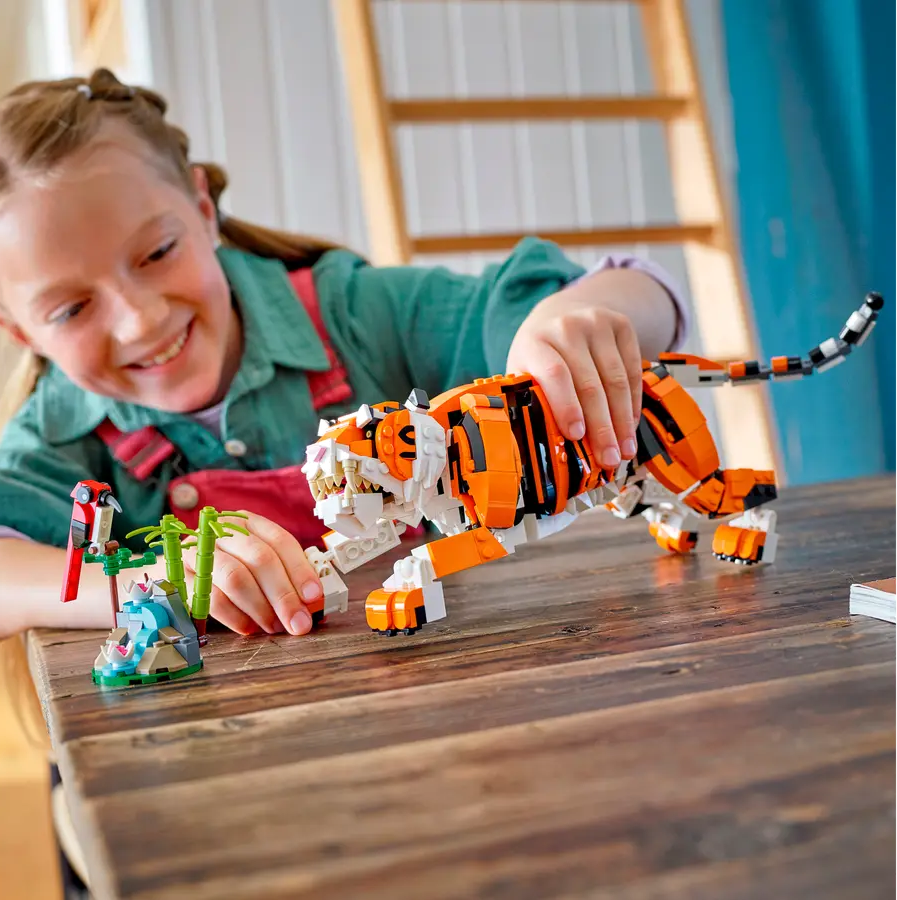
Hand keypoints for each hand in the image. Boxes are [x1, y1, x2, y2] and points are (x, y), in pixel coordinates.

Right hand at [182, 511, 322, 635]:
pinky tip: (248, 627)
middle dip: (284, 595)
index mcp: (247, 523)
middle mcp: (223, 530)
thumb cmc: (223, 568)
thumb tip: (312, 602)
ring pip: (236, 577)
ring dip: (261, 607)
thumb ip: (282, 577)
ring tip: (274, 626)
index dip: (300, 569)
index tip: (314, 596)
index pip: (280, 541)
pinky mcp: (179, 575)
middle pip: (261, 558)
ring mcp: (198, 550)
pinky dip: (235, 617)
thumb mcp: (253, 564)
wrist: (172, 571)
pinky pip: (210, 598)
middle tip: (298, 622)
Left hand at [506, 281, 642, 468]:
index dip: (567, 406)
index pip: (555, 374)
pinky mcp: (622, 326)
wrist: (560, 315)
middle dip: (601, 427)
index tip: (577, 436)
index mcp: (536, 342)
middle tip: (608, 458)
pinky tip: (630, 426)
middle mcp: (567, 328)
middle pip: (590, 383)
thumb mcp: (525, 373)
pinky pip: (633, 371)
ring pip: (616, 380)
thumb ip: (532, 402)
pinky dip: (633, 403)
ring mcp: (597, 323)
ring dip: (622, 420)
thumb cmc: (539, 355)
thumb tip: (543, 450)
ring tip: (624, 450)